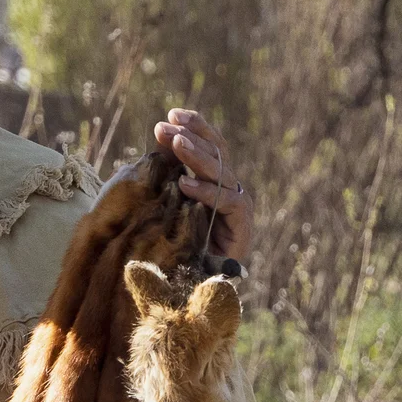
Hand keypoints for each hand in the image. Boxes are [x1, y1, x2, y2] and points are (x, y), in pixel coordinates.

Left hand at [152, 109, 253, 260]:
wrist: (189, 287)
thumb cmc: (174, 245)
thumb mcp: (165, 201)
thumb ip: (167, 170)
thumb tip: (159, 133)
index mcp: (211, 181)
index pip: (208, 146)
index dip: (194, 127)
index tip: (171, 113)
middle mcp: (227, 190)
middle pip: (217, 153)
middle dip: (192, 136)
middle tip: (167, 125)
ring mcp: (237, 207)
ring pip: (222, 174)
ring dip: (198, 157)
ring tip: (176, 143)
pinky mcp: (242, 227)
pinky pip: (229, 203)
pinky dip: (207, 192)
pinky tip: (185, 184)